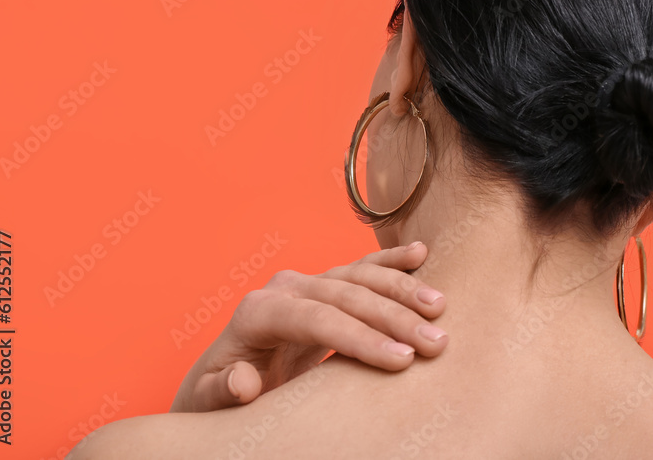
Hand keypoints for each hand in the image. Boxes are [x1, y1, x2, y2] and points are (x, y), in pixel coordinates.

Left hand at [170, 241, 446, 412]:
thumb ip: (223, 390)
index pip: (317, 318)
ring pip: (360, 277)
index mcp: (258, 312)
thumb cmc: (219, 395)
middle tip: (436, 343)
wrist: (225, 379)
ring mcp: (307, 283)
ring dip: (403, 290)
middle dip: (394, 317)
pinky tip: (421, 253)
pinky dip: (392, 261)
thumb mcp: (210, 399)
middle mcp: (285, 288)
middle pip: (346, 295)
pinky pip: (363, 269)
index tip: (401, 360)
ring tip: (441, 308)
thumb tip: (244, 382)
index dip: (361, 337)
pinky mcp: (326, 287)